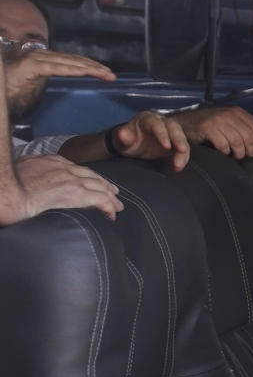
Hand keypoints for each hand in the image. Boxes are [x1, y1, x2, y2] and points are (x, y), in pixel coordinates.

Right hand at [2, 155, 123, 223]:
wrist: (8, 192)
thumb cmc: (8, 185)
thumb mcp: (21, 169)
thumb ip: (31, 171)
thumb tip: (31, 178)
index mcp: (51, 162)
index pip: (76, 168)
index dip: (88, 176)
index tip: (93, 182)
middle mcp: (64, 168)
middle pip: (92, 176)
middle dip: (104, 185)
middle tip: (113, 193)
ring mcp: (72, 179)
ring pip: (100, 187)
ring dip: (110, 197)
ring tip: (117, 206)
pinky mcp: (76, 194)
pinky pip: (100, 199)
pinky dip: (108, 207)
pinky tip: (112, 214)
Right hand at [5, 49, 114, 101]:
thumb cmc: (10, 88)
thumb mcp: (33, 84)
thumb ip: (45, 81)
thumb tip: (57, 82)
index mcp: (44, 60)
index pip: (72, 61)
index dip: (90, 65)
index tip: (105, 72)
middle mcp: (41, 56)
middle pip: (74, 60)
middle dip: (95, 67)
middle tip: (112, 75)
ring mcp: (36, 59)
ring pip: (68, 63)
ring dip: (89, 68)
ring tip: (105, 74)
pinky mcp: (31, 67)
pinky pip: (55, 68)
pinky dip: (71, 70)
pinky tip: (85, 72)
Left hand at [112, 111, 189, 170]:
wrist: (132, 145)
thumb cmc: (128, 140)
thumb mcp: (122, 140)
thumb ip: (123, 137)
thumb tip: (122, 134)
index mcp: (148, 119)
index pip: (157, 124)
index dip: (163, 134)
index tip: (166, 146)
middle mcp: (161, 123)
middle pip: (174, 128)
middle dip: (179, 140)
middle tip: (182, 150)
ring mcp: (170, 133)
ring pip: (181, 138)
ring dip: (183, 151)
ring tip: (179, 164)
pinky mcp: (175, 143)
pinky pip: (182, 148)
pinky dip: (183, 157)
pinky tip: (179, 166)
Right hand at [170, 107, 252, 159]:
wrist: (184, 123)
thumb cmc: (209, 128)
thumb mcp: (231, 128)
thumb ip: (250, 135)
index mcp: (237, 112)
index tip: (252, 148)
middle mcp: (228, 114)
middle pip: (250, 136)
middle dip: (249, 150)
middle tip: (243, 155)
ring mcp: (218, 120)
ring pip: (238, 141)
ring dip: (237, 153)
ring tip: (233, 155)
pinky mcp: (207, 128)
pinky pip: (223, 145)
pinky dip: (224, 152)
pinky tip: (222, 151)